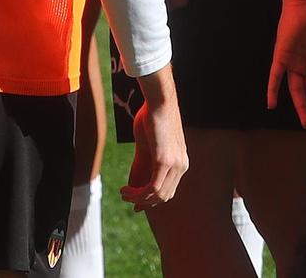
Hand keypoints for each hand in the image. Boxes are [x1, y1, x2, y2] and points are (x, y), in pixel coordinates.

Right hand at [122, 66, 187, 210]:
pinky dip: (138, 193)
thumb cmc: (151, 118)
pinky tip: (126, 190)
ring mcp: (175, 165)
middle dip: (144, 202)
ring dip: (138, 198)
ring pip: (158, 195)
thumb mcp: (146, 146)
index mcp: (180, 162)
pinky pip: (152, 188)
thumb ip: (142, 166)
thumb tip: (133, 184)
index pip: (169, 190)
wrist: (159, 101)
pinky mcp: (164, 161)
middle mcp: (181, 166)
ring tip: (123, 194)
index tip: (136, 204)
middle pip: (164, 196)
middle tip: (126, 199)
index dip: (152, 200)